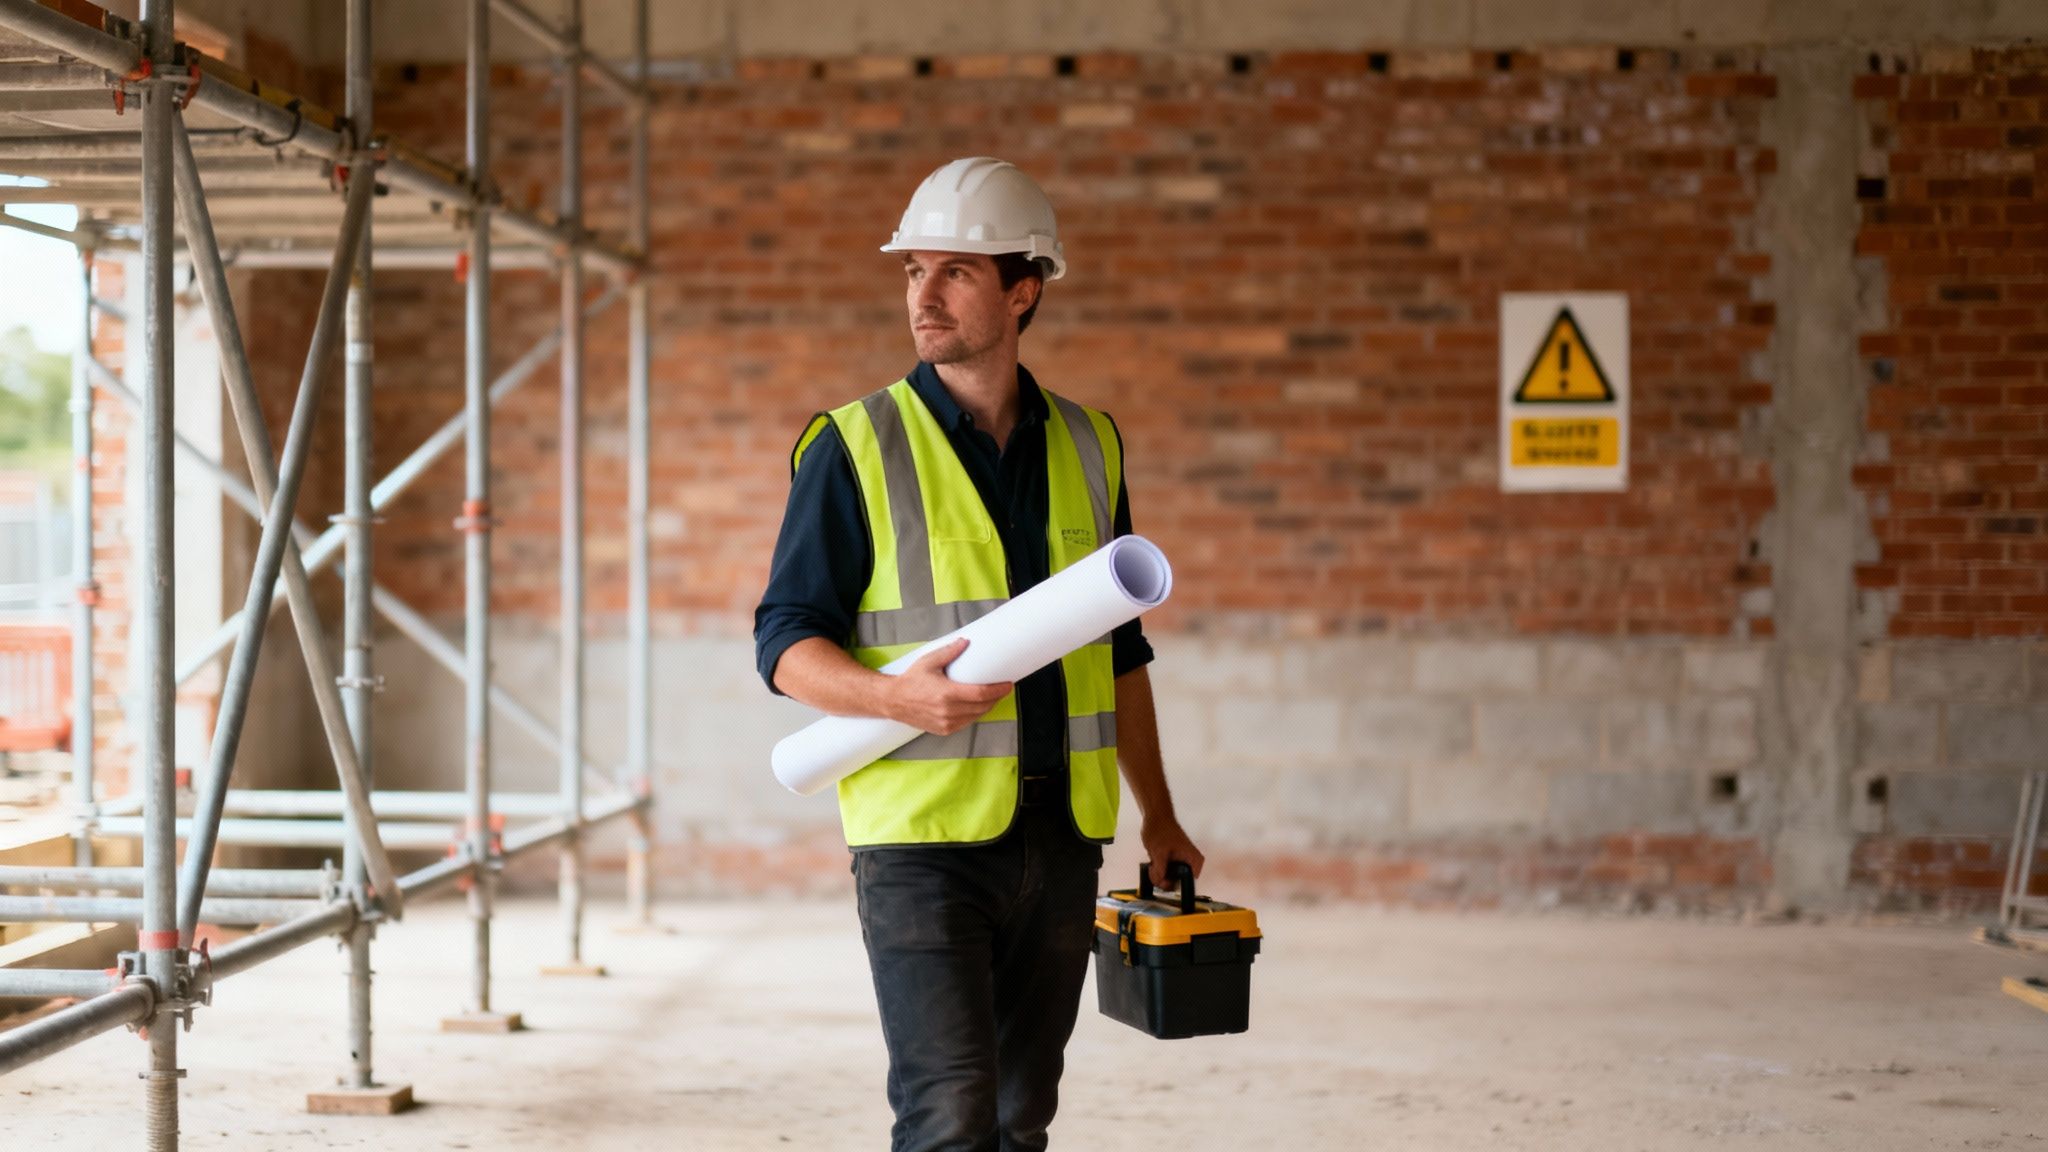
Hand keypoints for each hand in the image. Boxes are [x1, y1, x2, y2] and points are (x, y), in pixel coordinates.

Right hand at [886, 638, 1011, 735]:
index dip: (998, 690)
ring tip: (993, 696)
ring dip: (987, 707)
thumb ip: (949, 652)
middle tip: (1003, 689)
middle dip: (996, 698)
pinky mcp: (943, 729)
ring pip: (976, 716)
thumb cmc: (911, 680)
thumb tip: (965, 642)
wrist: (893, 701)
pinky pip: (966, 723)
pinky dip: (974, 715)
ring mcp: (946, 722)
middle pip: (982, 706)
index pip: (980, 694)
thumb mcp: (929, 661)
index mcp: (946, 693)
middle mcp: (947, 711)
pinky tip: (977, 706)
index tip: (1008, 685)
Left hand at [1141, 816, 1205, 892]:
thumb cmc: (1161, 829)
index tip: (1163, 881)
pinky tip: (1152, 863)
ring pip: (1171, 877)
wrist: (1155, 816)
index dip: (1175, 885)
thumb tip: (1160, 883)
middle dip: (1164, 880)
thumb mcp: (1159, 853)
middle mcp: (1191, 862)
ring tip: (1152, 865)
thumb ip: (1160, 871)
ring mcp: (1181, 861)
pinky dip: (1158, 870)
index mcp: (1194, 860)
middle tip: (1154, 872)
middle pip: (1179, 882)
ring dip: (1159, 875)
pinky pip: (1166, 871)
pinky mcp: (1173, 860)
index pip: (1189, 883)